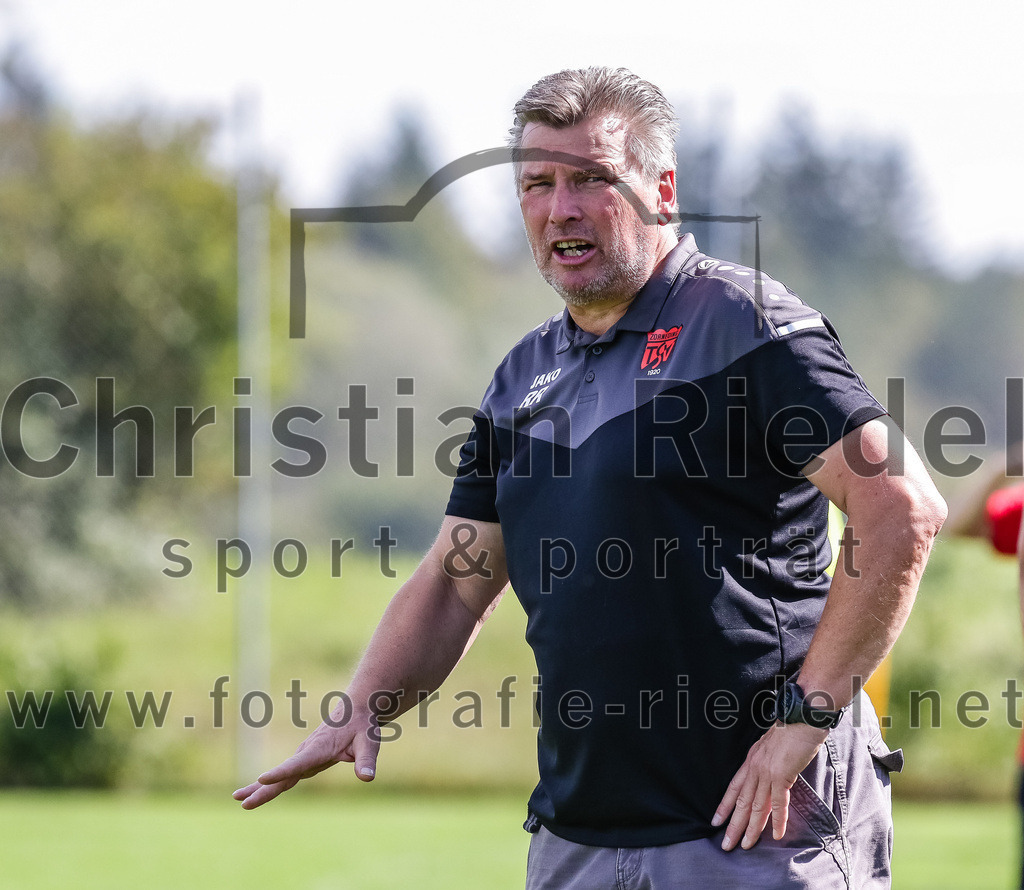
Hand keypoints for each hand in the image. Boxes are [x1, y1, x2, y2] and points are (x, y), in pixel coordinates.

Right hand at [232, 707, 380, 809]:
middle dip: (262, 789)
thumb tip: (367, 778)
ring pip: (280, 776)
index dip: (281, 772)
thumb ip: (366, 760)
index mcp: (319, 749)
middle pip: (283, 775)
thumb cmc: (362, 726)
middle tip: (242, 803)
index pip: (298, 763)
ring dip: (259, 788)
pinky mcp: (305, 761)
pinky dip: (269, 785)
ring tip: (237, 799)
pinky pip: (285, 776)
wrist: (355, 710)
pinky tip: (254, 793)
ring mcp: (304, 757)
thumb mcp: (369, 742)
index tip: (262, 779)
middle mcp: (307, 753)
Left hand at [711, 722, 827, 850]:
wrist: (801, 717)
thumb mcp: (771, 744)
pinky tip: (775, 835)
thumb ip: (767, 759)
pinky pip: (778, 803)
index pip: (733, 787)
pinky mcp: (782, 776)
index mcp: (751, 760)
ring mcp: (767, 772)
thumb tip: (770, 772)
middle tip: (727, 844)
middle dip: (733, 825)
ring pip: (756, 806)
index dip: (724, 806)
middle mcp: (755, 768)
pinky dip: (777, 821)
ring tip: (746, 845)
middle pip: (741, 802)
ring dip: (751, 828)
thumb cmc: (790, 728)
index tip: (716, 821)